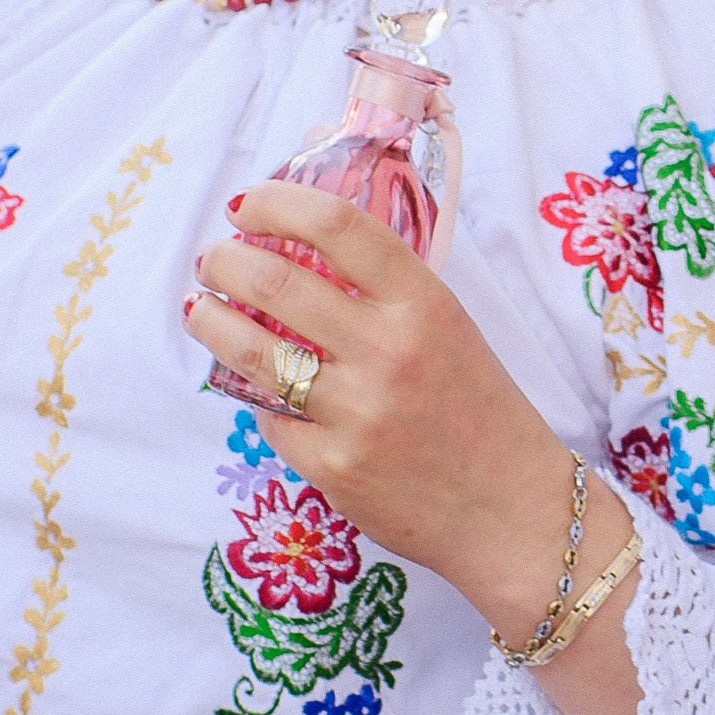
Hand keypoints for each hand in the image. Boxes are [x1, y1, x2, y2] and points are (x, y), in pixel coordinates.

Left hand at [184, 181, 650, 714]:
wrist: (514, 511)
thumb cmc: (481, 412)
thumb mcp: (451, 329)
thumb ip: (386, 292)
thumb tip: (300, 249)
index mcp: (425, 304)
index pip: (336, 224)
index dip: (276, 203)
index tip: (247, 204)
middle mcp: (388, 351)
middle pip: (275, 279)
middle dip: (226, 261)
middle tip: (213, 259)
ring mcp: (356, 412)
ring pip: (252, 349)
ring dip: (212, 320)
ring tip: (200, 309)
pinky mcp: (332, 466)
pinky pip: (270, 417)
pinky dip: (259, 397)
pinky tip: (260, 388)